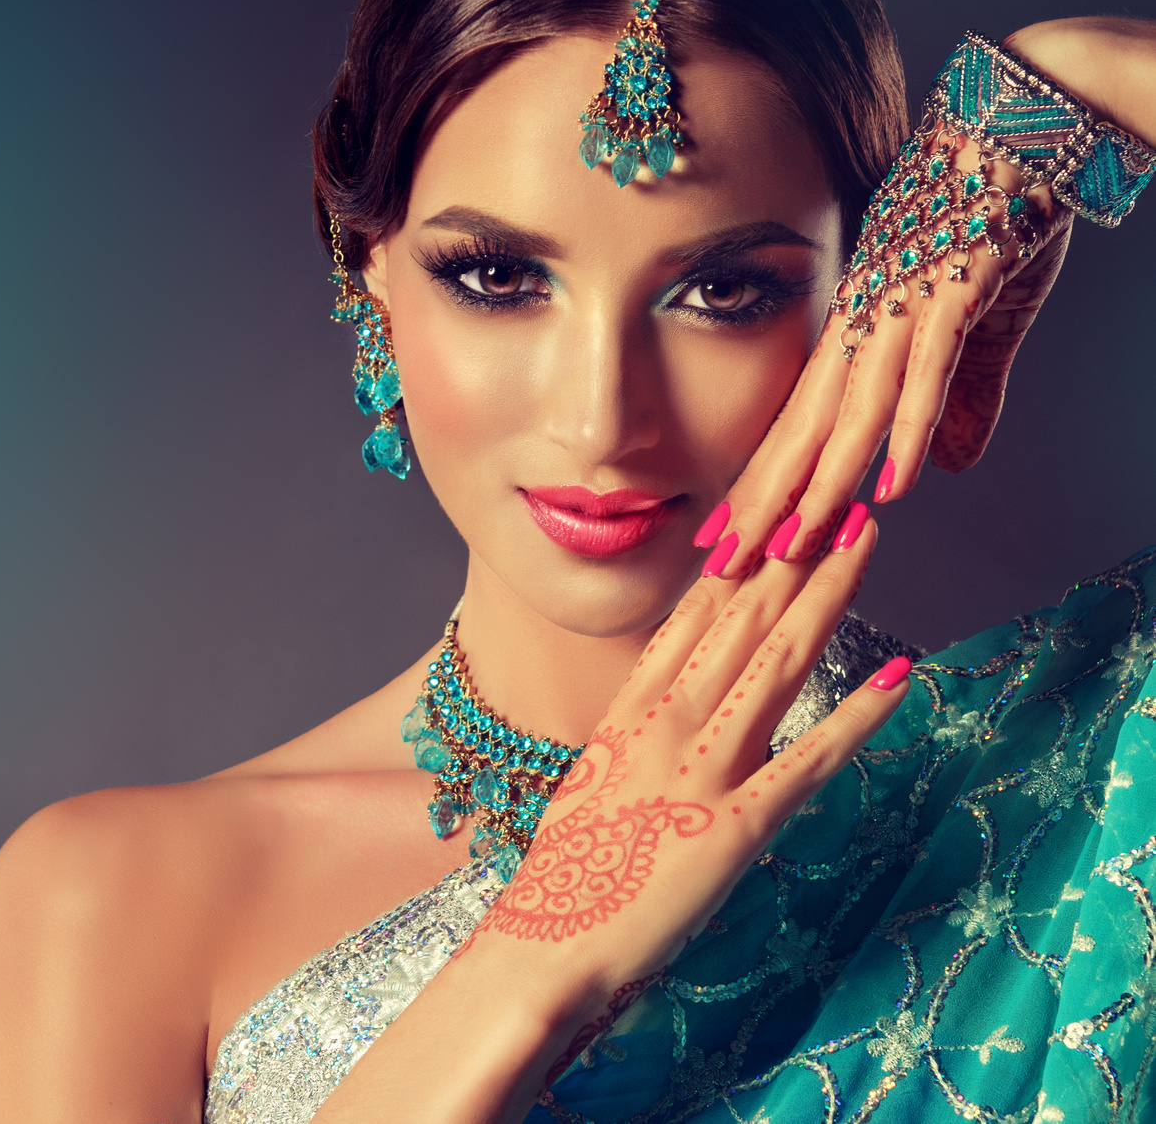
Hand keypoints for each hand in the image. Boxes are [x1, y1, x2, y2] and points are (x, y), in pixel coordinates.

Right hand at [316, 517, 908, 1123]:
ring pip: (777, 663)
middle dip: (798, 553)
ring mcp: (702, 770)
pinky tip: (898, 673)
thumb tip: (667, 700)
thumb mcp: (593, 779)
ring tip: (866, 542)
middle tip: (841, 497)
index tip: (777, 507)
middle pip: (744, 619)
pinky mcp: (737, 827)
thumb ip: (635, 733)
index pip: (693, 613)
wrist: (542, 944)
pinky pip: (808, 760)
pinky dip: (857, 714)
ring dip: (827, 596)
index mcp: (629, 709)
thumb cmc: (562, 874)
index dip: (743, 556)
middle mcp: (665, 723)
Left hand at [699, 137, 1071, 577]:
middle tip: (720, 567)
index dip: (760, 488)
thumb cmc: (988, 215)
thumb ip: (959, 398)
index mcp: (855, 334)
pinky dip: (908, 429)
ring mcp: (903, 307)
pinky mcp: (953, 289)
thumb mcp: (971, 323)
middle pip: (802, 431)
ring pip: (852, 413)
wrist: (1019, 123)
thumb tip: (950, 465)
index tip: (723, 542)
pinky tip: (891, 484)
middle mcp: (863, 326)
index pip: (795, 427)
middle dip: (763, 505)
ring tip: (790, 545)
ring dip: (822, 486)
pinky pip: (927, 372)